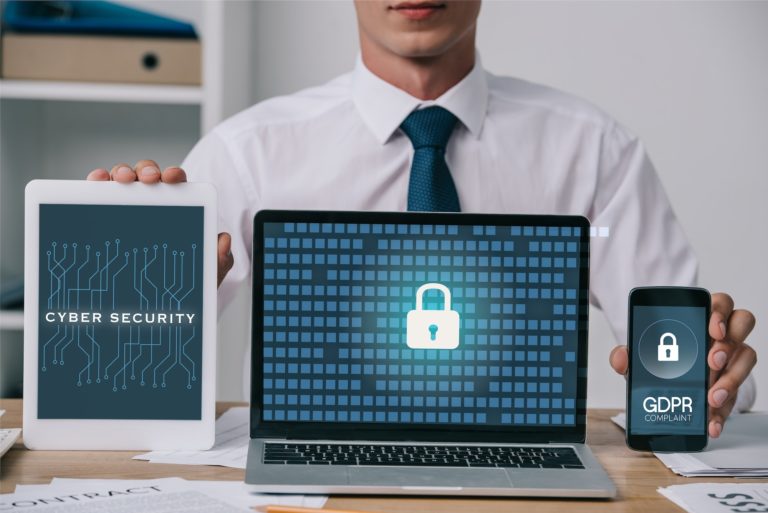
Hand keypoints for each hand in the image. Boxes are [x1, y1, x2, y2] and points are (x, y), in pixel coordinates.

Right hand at [86, 160, 233, 286]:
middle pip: (147, 176)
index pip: (177, 185)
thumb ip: (219, 259)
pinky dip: (96, 184)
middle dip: (146, 170)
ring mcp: (127, 208)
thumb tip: (223, 240)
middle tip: (148, 179)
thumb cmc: (181, 285)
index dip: (174, 175)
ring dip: (120, 173)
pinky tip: (96, 183)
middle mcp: (152, 203)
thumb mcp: (205, 274)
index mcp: (178, 209)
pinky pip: (98, 196)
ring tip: (120, 179)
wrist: (156, 306)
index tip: (173, 178)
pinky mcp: (105, 216)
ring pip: (122, 181)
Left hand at [609, 292, 755, 437]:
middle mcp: (721, 334)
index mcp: (699, 318)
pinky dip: (723, 411)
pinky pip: (738, 394)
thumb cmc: (657, 362)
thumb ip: (627, 355)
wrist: (663, 391)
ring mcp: (731, 358)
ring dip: (731, 379)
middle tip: (712, 362)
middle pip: (741, 324)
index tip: (712, 329)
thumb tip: (621, 357)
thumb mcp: (639, 359)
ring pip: (746, 357)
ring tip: (711, 397)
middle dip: (728, 344)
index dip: (720, 312)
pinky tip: (711, 423)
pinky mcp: (731, 385)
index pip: (720, 303)